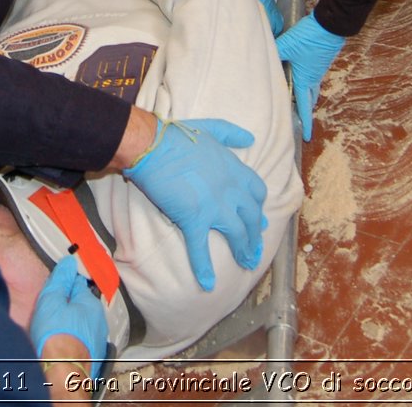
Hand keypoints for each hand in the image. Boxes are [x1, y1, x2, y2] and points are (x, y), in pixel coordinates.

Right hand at [29, 256, 107, 377]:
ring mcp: (97, 339)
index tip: (54, 290)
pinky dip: (73, 341)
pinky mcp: (94, 355)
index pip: (78, 285)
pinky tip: (61, 345)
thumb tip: (69, 262)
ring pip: (82, 325)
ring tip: (53, 331)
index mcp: (90, 303)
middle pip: (80, 306)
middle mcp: (98, 320)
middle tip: (50, 313)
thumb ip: (60, 279)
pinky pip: (82, 342)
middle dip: (67, 307)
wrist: (64, 373)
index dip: (64, 286)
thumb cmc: (56, 336)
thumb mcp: (52, 300)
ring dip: (71, 325)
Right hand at [122, 119, 266, 290]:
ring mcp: (214, 206)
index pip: (256, 192)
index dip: (258, 208)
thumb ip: (232, 134)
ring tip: (246, 264)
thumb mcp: (211, 128)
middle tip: (255, 249)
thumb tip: (250, 138)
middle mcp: (231, 190)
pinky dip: (205, 268)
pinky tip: (208, 283)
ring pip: (236, 234)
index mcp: (234, 169)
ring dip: (243, 251)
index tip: (258, 219)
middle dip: (255, 236)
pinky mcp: (194, 219)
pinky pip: (201, 248)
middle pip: (251, 218)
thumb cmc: (177, 135)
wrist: (152, 146)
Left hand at [276, 14, 346, 141]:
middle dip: (305, 110)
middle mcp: (314, 77)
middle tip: (299, 120)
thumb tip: (260, 59)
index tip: (308, 137)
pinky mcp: (321, 60)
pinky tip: (301, 76)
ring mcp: (319, 68)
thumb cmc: (309, 37)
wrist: (331, 24)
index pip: (304, 106)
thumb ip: (274, 54)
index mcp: (306, 79)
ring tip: (298, 101)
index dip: (305, 122)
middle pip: (309, 99)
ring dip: (306, 96)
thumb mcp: (287, 45)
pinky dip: (307, 82)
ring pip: (312, 88)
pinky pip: (313, 77)